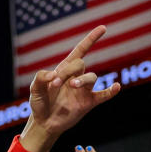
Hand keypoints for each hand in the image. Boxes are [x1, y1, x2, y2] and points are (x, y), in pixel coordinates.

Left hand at [20, 26, 120, 151]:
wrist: (43, 122)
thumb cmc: (40, 103)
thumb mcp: (35, 89)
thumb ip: (40, 78)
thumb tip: (53, 75)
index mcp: (64, 70)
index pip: (81, 50)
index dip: (91, 39)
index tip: (103, 28)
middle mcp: (76, 77)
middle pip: (80, 64)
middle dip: (68, 71)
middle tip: (54, 84)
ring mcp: (84, 90)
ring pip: (91, 77)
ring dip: (82, 80)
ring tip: (72, 86)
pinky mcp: (88, 103)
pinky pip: (103, 95)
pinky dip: (110, 91)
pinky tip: (116, 87)